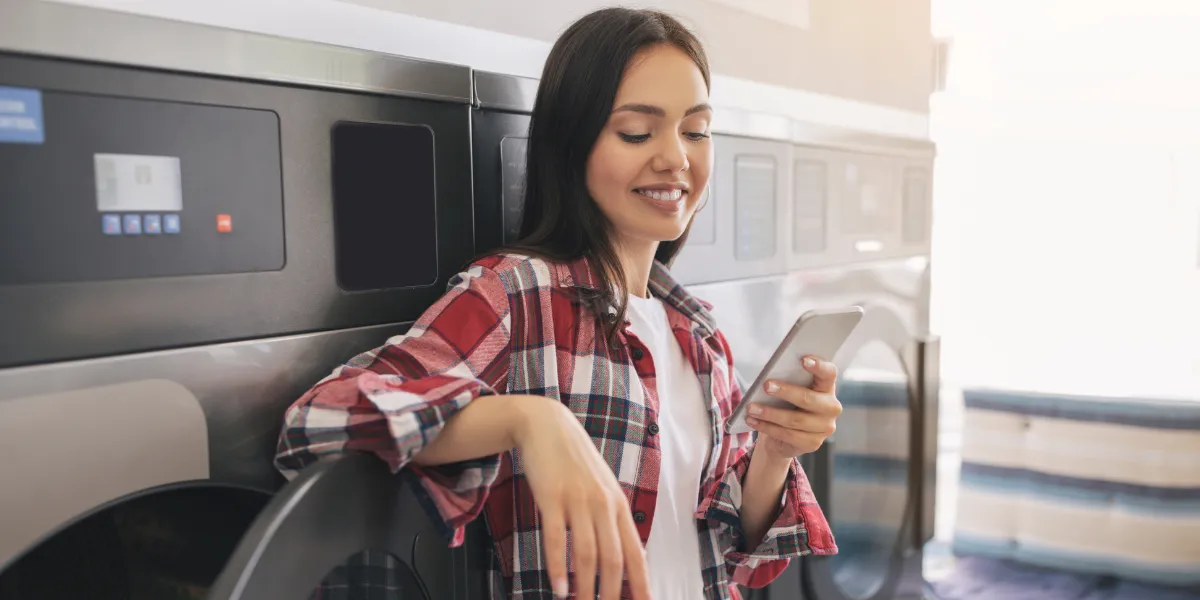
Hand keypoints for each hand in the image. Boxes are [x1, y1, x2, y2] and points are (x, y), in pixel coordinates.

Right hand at [511, 396, 651, 599]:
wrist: (548, 426)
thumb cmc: (575, 461)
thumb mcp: (602, 488)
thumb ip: (612, 518)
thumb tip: (625, 554)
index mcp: (619, 505)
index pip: (636, 553)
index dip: (641, 584)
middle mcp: (604, 505)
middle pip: (613, 560)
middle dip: (611, 593)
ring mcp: (578, 501)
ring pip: (587, 554)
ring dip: (585, 587)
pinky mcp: (553, 498)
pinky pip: (557, 539)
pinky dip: (557, 567)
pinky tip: (557, 587)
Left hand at [744, 356, 841, 460]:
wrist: (786, 436)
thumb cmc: (787, 403)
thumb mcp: (789, 390)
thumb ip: (786, 380)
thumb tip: (769, 378)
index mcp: (827, 387)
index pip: (829, 373)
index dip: (819, 366)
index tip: (803, 359)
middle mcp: (831, 407)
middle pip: (808, 399)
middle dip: (785, 392)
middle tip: (766, 386)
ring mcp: (825, 427)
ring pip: (794, 420)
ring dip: (769, 413)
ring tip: (751, 408)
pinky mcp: (813, 443)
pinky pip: (787, 435)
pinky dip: (767, 427)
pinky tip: (752, 421)